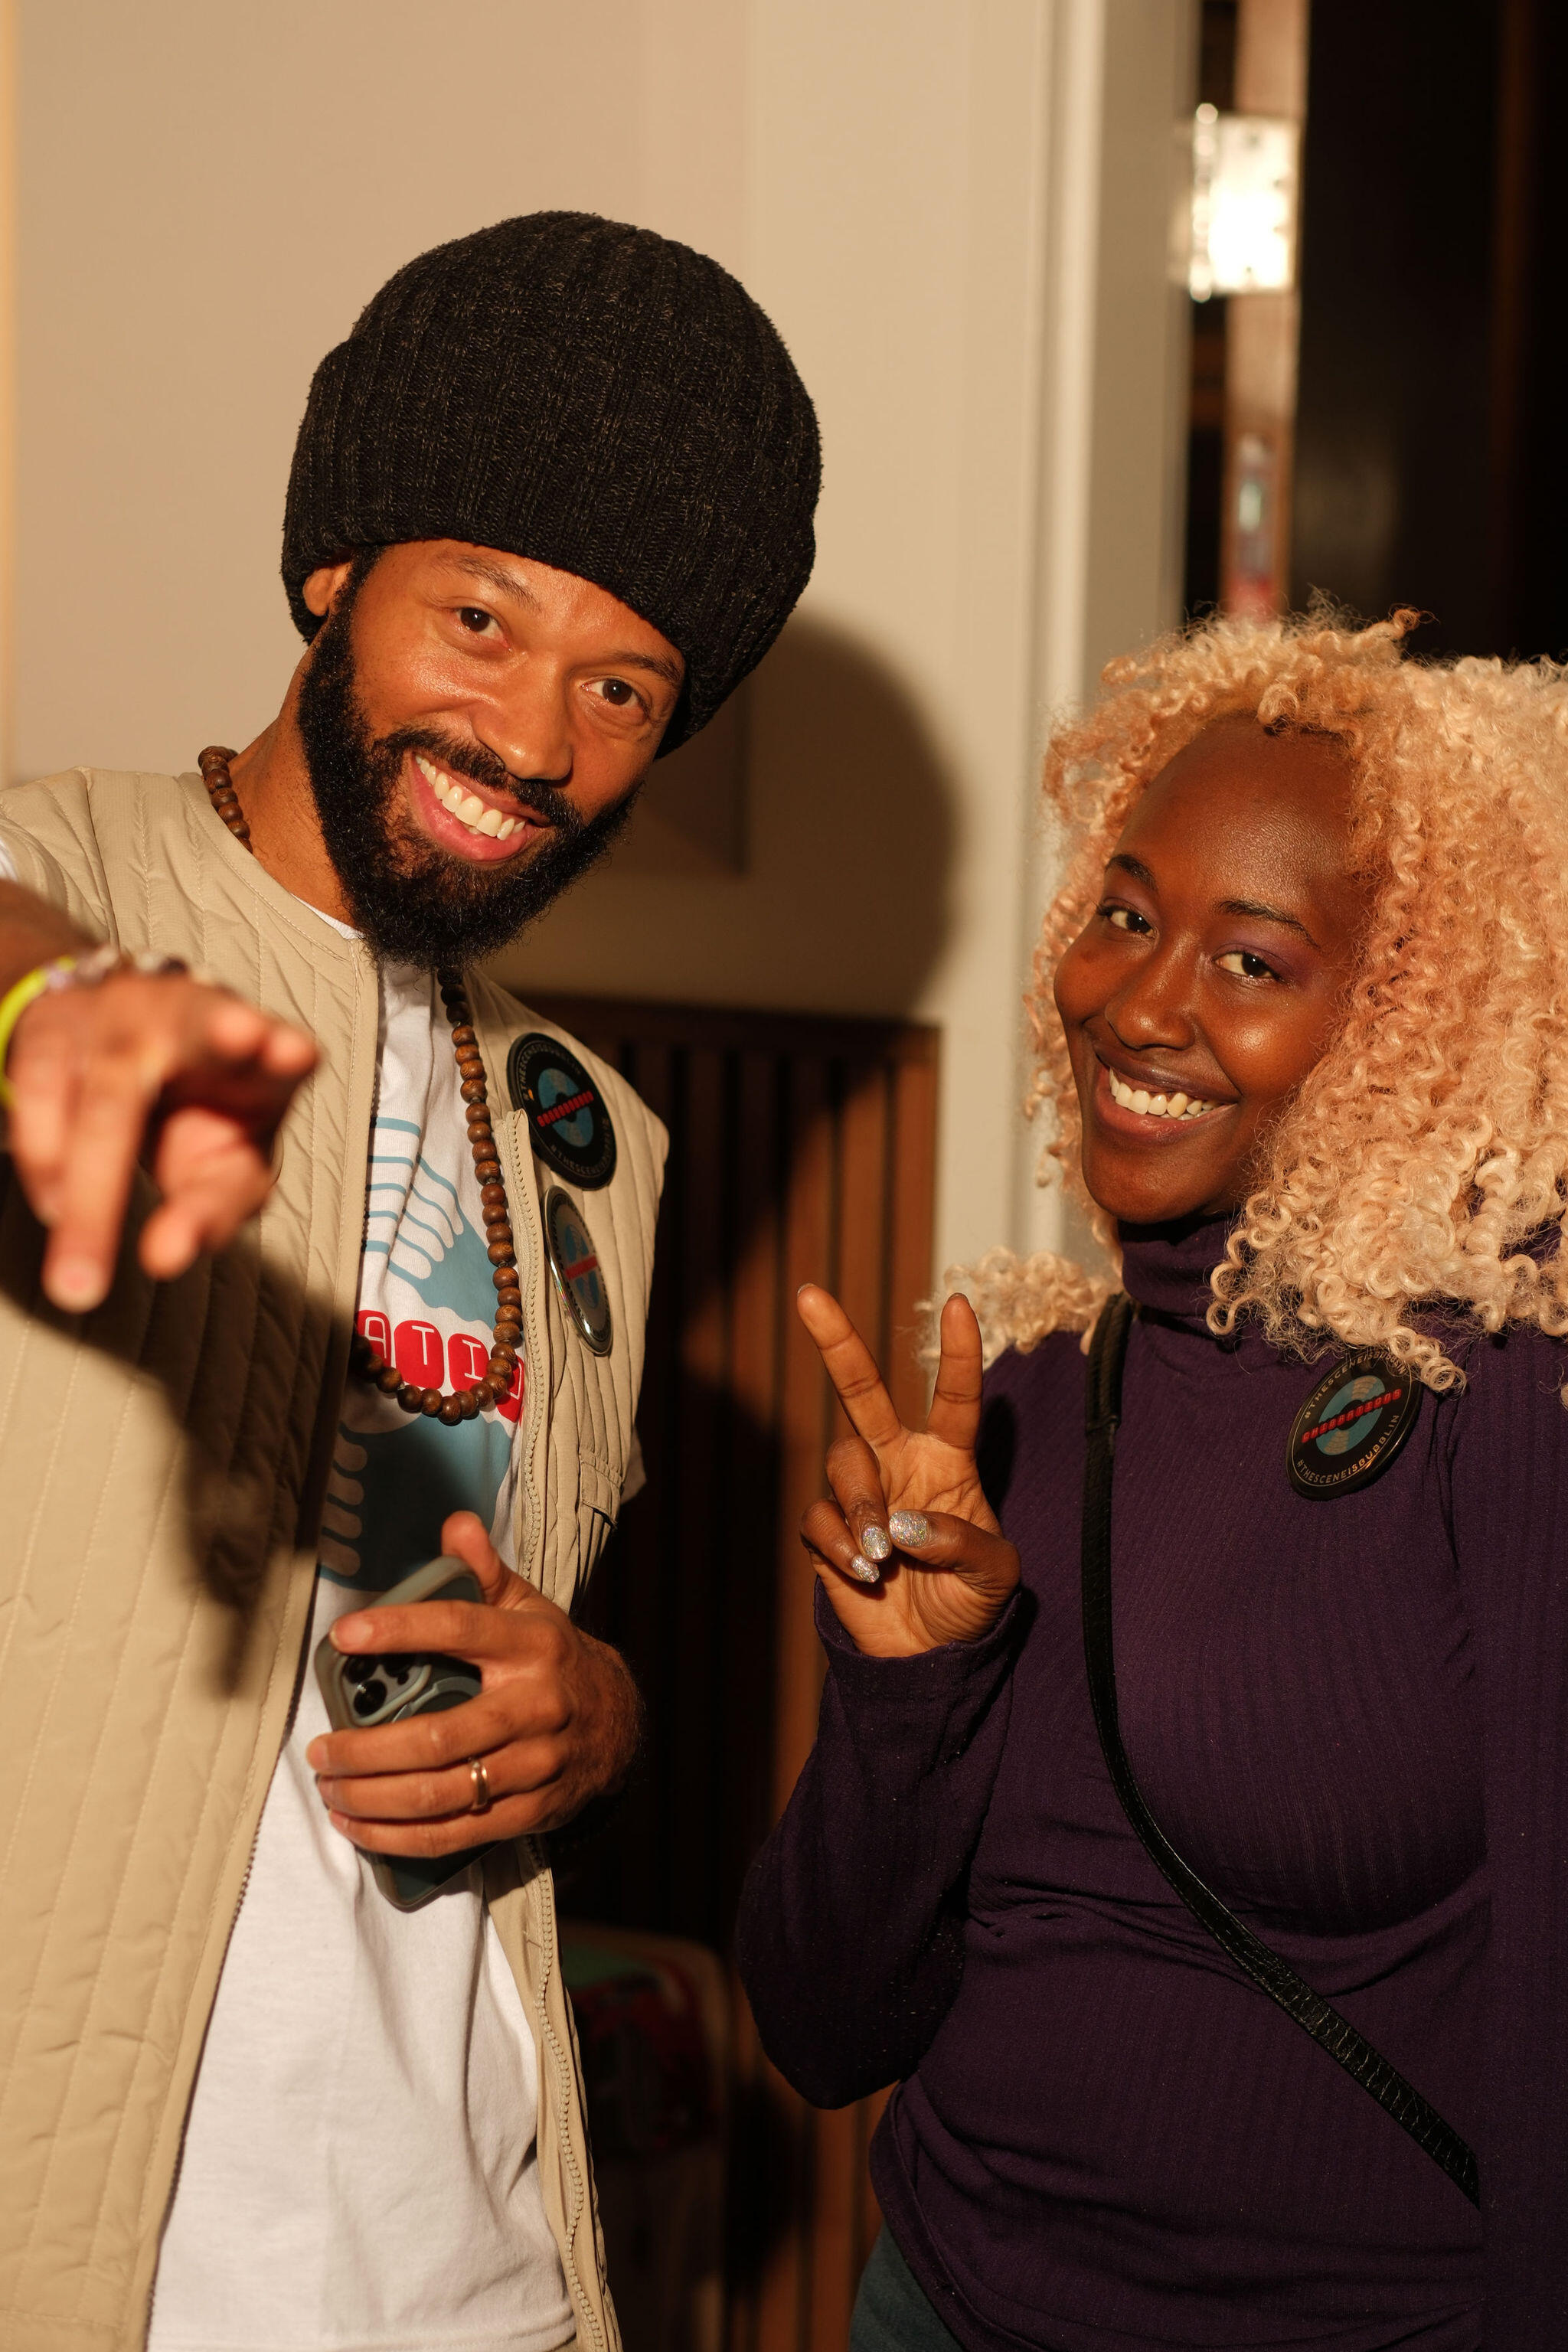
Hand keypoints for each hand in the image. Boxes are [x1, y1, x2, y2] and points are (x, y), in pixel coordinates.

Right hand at [7, 968, 317, 1311]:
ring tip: (80, 1255)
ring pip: (109, 1086)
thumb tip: (164, 1257)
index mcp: (256, 1055)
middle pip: (200, 1031)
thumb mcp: (222, 1165)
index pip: (277, 1052)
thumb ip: (212, 1211)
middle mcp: (190, 1015)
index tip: (292, 1054)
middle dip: (217, 1037)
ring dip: (96, 1176)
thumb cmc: (195, 1116)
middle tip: (236, 1041)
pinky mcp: (55, 1028)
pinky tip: (54, 1207)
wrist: (116, 1051)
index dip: (283, 1052)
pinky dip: (46, 1154)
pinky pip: (41, 1087)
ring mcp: (120, 1014)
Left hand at [306, 1510, 642, 1855]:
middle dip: (366, 1750)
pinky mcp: (529, 1810)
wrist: (618, 1725)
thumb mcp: (527, 1607)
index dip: (399, 1629)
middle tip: (322, 1750)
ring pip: (440, 1791)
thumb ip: (485, 1571)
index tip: (346, 1635)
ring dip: (372, 1798)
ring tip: (331, 1788)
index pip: (459, 1627)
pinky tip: (359, 1825)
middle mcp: (534, 1705)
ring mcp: (534, 1764)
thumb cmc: (553, 1660)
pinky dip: (397, 1836)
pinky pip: (454, 1832)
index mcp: (530, 1644)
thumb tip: (456, 1526)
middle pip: (437, 1736)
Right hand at [796, 1285, 1018, 1656]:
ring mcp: (861, 1496)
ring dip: (861, 1505)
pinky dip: (840, 1544)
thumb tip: (906, 1522)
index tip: (959, 1305)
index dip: (958, 1354)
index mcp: (948, 1461)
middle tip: (809, 1295)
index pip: (954, 1399)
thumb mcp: (996, 1577)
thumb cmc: (969, 1606)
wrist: (928, 1660)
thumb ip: (963, 1542)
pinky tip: (866, 1574)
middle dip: (837, 1342)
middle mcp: (899, 1464)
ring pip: (842, 1463)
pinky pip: (819, 1517)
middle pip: (862, 1393)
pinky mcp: (826, 1533)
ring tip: (883, 1556)